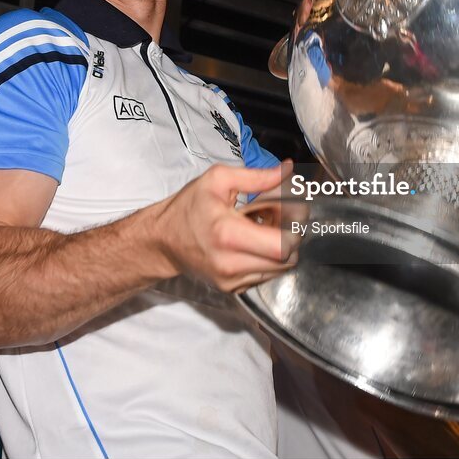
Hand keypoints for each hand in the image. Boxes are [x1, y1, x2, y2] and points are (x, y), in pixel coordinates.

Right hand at [155, 162, 299, 292]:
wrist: (162, 241)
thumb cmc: (188, 208)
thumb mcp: (218, 180)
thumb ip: (256, 176)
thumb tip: (287, 170)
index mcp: (228, 234)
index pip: (282, 244)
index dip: (296, 227)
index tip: (293, 209)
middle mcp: (231, 263)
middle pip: (287, 259)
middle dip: (292, 235)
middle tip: (282, 216)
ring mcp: (232, 280)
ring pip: (280, 269)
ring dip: (282, 247)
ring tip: (267, 226)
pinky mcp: (232, 288)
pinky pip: (266, 274)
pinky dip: (268, 257)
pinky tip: (256, 240)